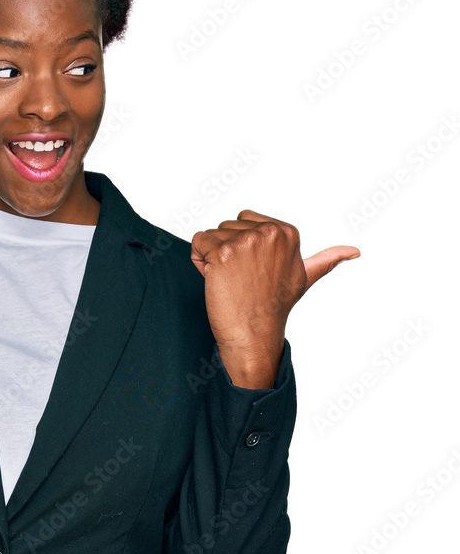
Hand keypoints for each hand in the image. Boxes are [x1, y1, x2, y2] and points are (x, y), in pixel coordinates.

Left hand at [191, 210, 359, 387]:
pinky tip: (213, 278)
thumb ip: (326, 260)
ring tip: (228, 280)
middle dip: (225, 249)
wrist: (253, 334)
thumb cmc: (274, 307)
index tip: (253, 269)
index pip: (245, 220)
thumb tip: (354, 251)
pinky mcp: (223, 252)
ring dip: (210, 256)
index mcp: (287, 232)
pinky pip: (198, 243)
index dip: (242, 244)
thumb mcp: (305, 278)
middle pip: (226, 227)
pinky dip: (198, 260)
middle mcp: (268, 232)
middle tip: (239, 278)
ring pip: (211, 235)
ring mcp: (246, 241)